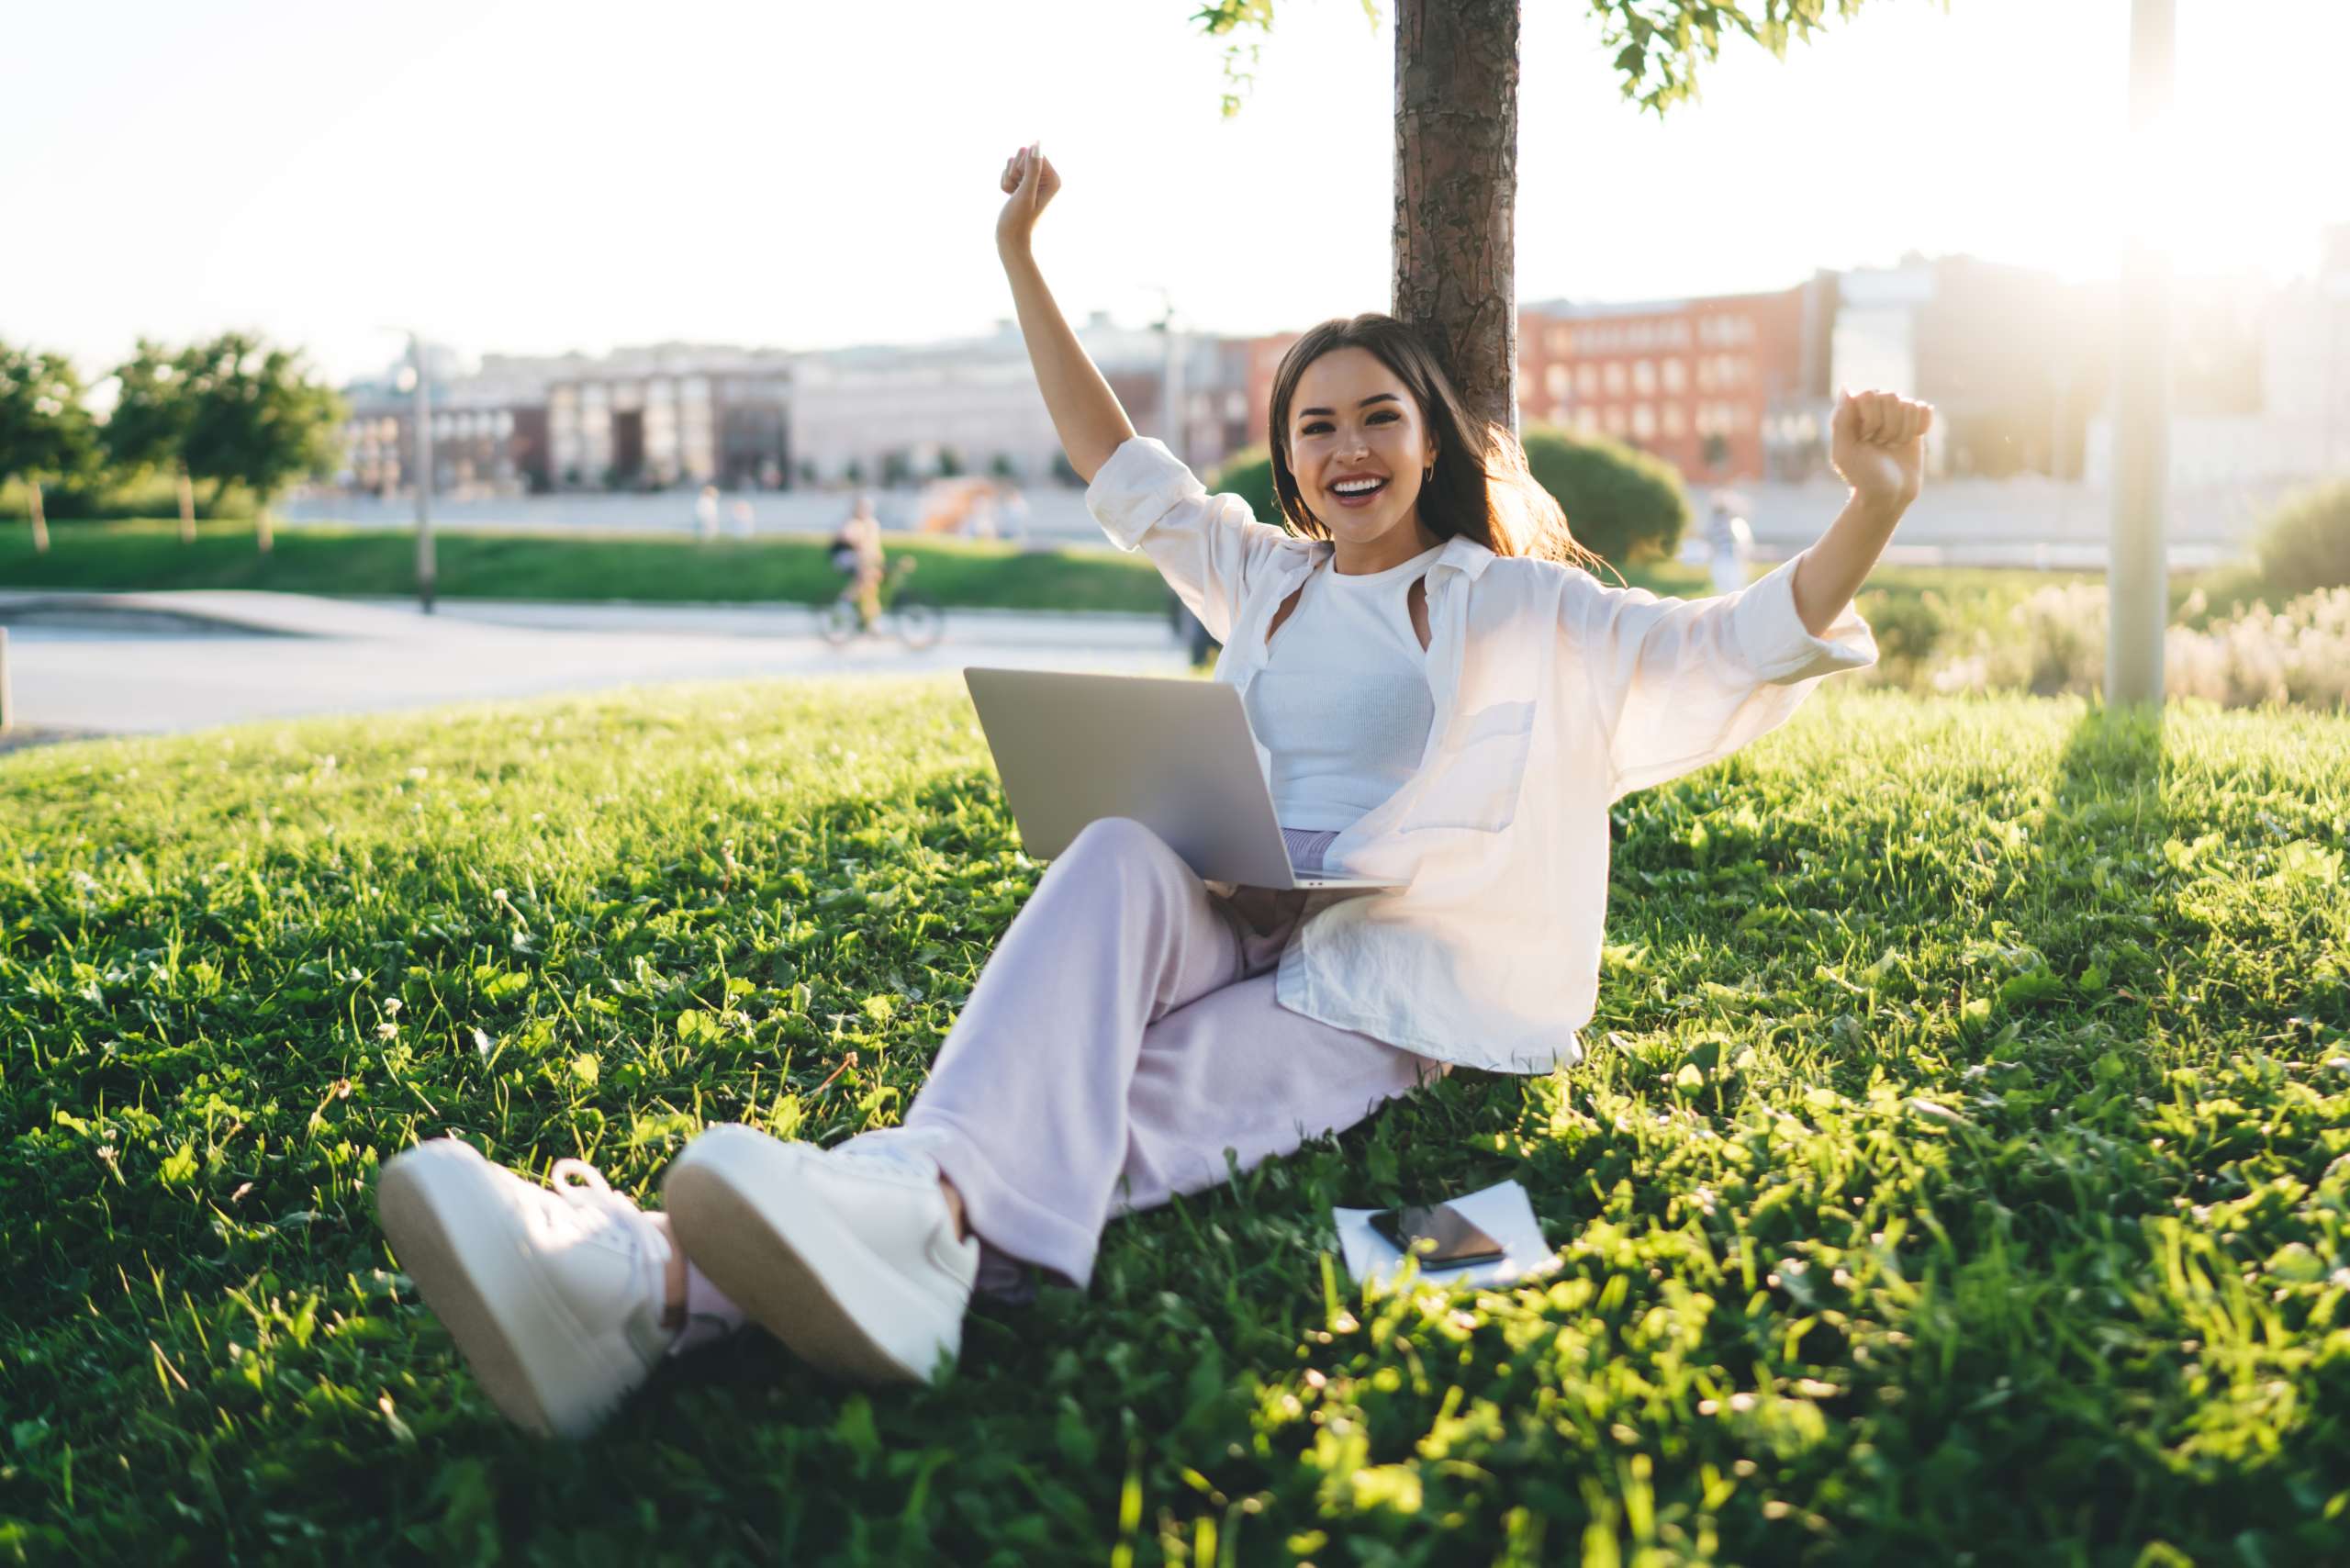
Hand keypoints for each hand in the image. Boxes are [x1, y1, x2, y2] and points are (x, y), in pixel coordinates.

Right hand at [996, 142, 1060, 261]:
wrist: (1011, 240)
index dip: (1022, 166)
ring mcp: (1034, 181)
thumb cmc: (1019, 220)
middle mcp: (1046, 179)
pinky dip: (1006, 184)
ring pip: (1013, 164)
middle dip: (1014, 172)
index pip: (1034, 154)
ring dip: (1008, 178)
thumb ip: (1032, 168)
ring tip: (1013, 196)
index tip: (1022, 185)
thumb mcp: (1026, 193)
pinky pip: (1009, 173)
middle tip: (1017, 192)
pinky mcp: (1023, 185)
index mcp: (1054, 179)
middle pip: (1023, 156)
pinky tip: (1010, 197)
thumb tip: (1037, 145)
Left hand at [1829, 389, 1933, 513]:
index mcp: (1852, 411)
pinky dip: (1921, 427)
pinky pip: (1925, 410)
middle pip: (1891, 397)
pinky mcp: (1914, 422)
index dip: (1871, 419)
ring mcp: (1895, 413)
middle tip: (1880, 446)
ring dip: (1903, 431)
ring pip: (1909, 405)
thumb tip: (1847, 387)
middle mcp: (1873, 408)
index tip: (1866, 440)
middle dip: (1888, 427)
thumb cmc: (1862, 476)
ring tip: (1892, 447)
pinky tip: (1911, 440)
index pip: (1869, 394)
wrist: (1888, 495)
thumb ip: (1841, 420)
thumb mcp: (1844, 452)